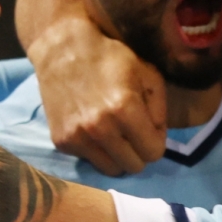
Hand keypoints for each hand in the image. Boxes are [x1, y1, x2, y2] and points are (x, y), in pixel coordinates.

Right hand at [31, 15, 167, 175]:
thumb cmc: (110, 58)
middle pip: (134, 166)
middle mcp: (101, 129)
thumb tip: (158, 137)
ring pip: (112, 170)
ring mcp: (78, 138)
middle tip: (131, 133)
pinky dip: (95, 150)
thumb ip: (160, 110)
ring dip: (118, 156)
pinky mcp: (62, 142)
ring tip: (114, 135)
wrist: (62, 51)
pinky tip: (92, 128)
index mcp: (125, 110)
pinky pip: (89, 161)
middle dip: (138, 151)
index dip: (155, 140)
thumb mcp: (148, 74)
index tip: (148, 128)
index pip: (154, 152)